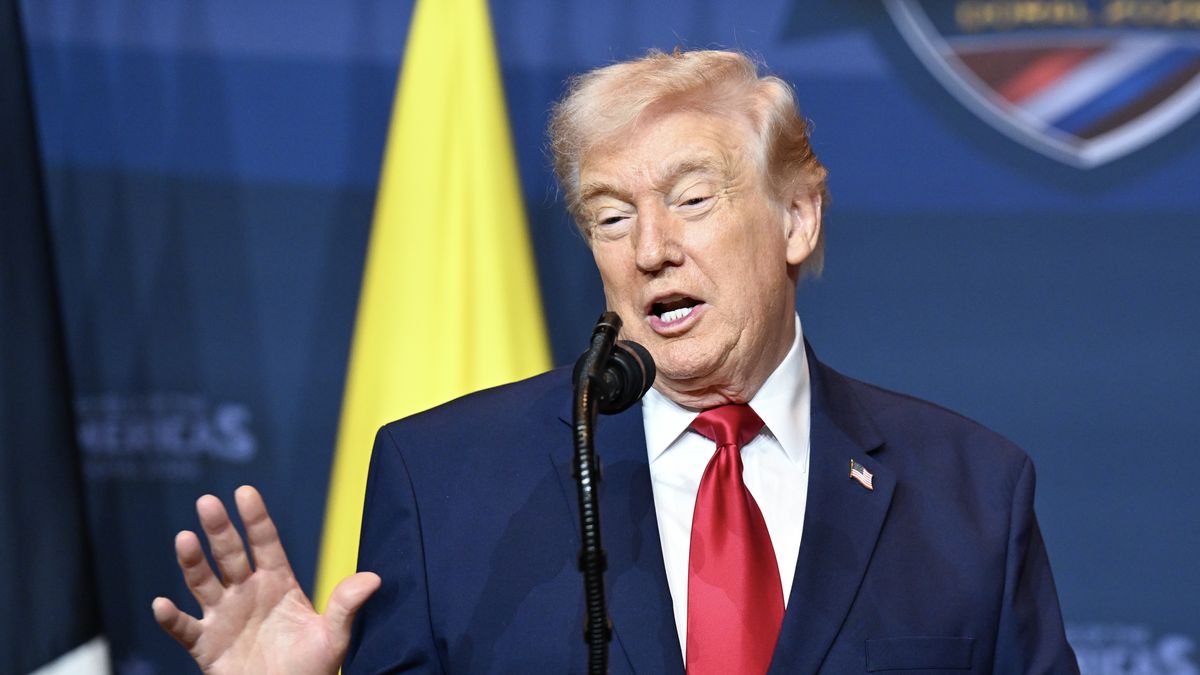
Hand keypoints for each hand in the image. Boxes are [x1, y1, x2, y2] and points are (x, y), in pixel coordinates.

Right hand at [152, 486, 379, 674]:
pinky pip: (185, 629)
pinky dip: (171, 618)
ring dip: (192, 562)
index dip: (256, 518)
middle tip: (208, 502)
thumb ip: (346, 606)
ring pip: (203, 583)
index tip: (245, 491)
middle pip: (230, 555)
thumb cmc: (311, 669)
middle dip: (220, 530)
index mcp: (278, 584)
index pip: (265, 544)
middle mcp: (247, 594)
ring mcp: (224, 617)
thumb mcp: (332, 637)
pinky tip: (161, 604)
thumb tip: (374, 578)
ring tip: (184, 539)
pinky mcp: (206, 646)